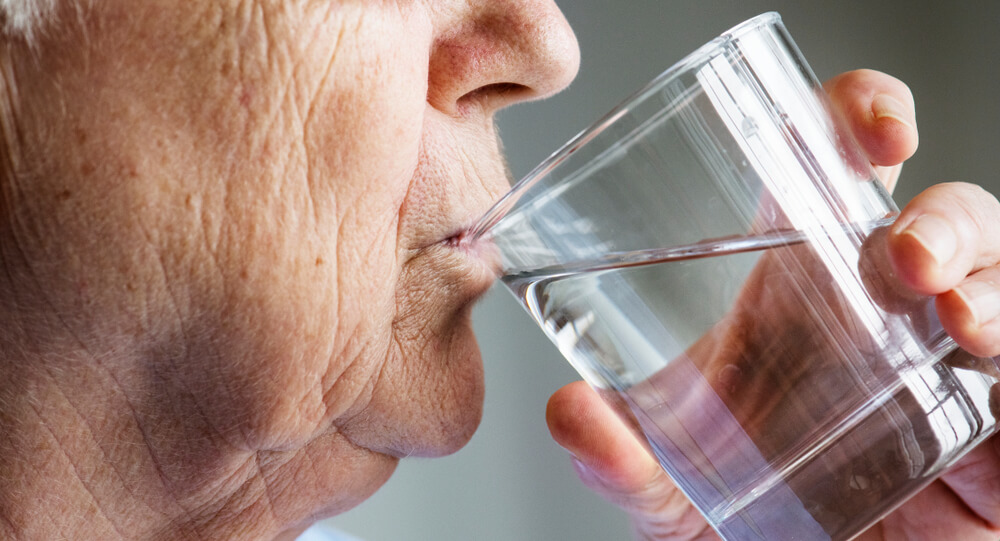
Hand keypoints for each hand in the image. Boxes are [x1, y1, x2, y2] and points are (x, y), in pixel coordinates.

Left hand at [545, 69, 999, 539]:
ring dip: (990, 286)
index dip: (859, 123)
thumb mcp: (668, 484)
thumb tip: (568, 413)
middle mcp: (881, 317)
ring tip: (951, 317)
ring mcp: (945, 373)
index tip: (873, 125)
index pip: (833, 174)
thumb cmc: (734, 514)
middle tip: (904, 255)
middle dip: (944, 217)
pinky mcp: (992, 447)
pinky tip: (991, 382)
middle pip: (942, 221)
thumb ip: (620, 457)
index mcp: (799, 292)